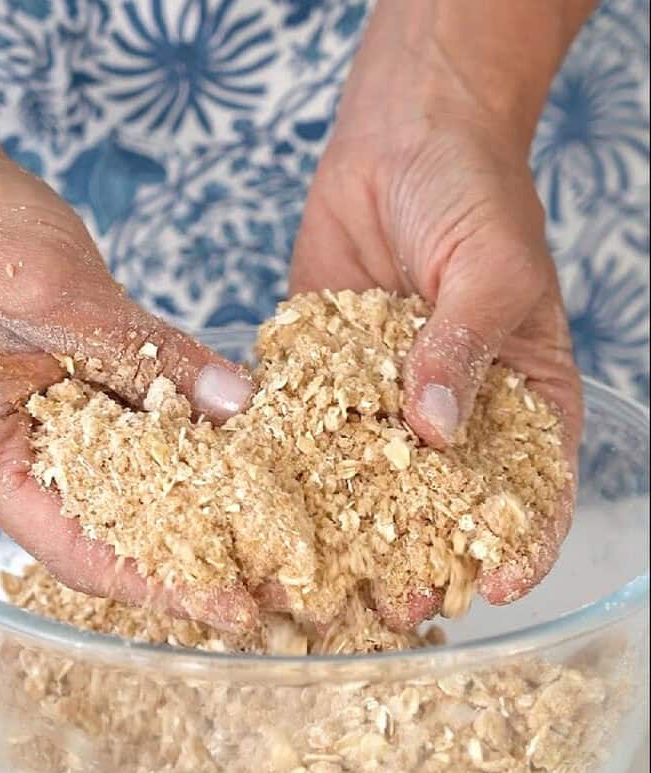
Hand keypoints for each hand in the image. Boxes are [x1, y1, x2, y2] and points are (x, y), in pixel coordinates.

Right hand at [0, 124, 254, 629]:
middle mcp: (8, 469)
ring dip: (192, 526)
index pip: (78, 552)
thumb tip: (236, 407)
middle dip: (189, 568)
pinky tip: (235, 482)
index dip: (159, 586)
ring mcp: (36, 445)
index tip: (230, 608)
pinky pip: (128, 459)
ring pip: (121, 508)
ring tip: (265, 551)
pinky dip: (180, 471)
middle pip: (106, 543)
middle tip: (271, 588)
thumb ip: (152, 354)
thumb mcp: (68, 295)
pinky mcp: (67, 416)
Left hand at [291, 12, 582, 627]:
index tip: (494, 587)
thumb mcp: (490, 271)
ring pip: (369, 489)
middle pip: (442, 509)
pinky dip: (290, 477)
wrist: (402, 140)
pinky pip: (309, 437)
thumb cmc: (473, 195)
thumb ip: (463, 350)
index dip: (519, 546)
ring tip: (322, 586)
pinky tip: (266, 515)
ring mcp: (384, 405)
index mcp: (519, 399)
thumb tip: (437, 432)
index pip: (531, 491)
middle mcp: (452, 416)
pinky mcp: (324, 383)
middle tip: (390, 607)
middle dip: (420, 560)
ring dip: (348, 539)